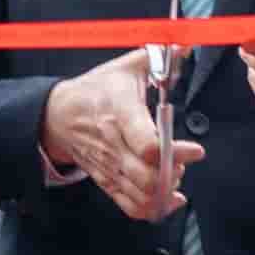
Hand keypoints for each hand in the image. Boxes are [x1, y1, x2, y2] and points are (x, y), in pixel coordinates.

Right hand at [43, 54, 201, 220]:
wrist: (59, 115)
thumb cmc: (95, 92)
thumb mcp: (125, 68)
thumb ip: (160, 58)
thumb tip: (186, 46)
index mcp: (120, 114)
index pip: (147, 144)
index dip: (174, 152)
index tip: (195, 150)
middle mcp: (114, 144)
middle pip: (147, 176)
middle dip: (172, 174)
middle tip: (183, 162)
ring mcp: (110, 166)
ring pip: (141, 195)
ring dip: (164, 192)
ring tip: (175, 175)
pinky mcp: (108, 180)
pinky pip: (130, 205)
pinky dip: (152, 209)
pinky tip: (169, 198)